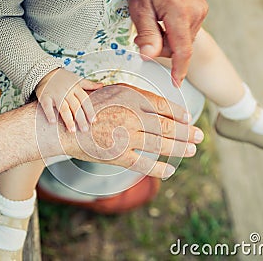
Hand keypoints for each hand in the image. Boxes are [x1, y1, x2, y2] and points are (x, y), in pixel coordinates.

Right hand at [35, 68, 102, 132]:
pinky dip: (49, 113)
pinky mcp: (45, 96)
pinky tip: (53, 122)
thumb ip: (89, 84)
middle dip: (80, 118)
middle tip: (85, 130)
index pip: (85, 100)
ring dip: (68, 119)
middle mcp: (67, 91)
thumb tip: (102, 85)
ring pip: (63, 108)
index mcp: (76, 87)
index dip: (89, 110)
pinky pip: (47, 106)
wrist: (44, 71)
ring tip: (72, 130)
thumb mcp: (77, 79)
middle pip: (75, 106)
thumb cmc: (63, 78)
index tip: (94, 121)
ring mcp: (56, 94)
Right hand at [36, 84, 203, 178]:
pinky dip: (159, 169)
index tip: (189, 119)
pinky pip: (144, 164)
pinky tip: (170, 171)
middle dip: (186, 132)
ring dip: (179, 148)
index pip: (163, 105)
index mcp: (130, 96)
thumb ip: (136, 95)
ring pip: (160, 144)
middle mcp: (131, 115)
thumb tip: (159, 103)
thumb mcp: (112, 91)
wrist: (63, 127)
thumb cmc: (88, 107)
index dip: (179, 113)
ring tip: (191, 149)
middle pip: (167, 125)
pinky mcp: (118, 156)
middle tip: (199, 136)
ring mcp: (125, 136)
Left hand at [128, 0, 207, 85]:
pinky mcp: (200, 10)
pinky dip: (174, 32)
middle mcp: (195, 13)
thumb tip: (149, 56)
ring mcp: (200, 11)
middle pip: (180, 47)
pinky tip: (164, 21)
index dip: (178, 70)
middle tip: (145, 35)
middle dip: (162, 48)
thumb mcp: (140, 9)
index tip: (176, 83)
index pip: (182, 50)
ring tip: (155, 23)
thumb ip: (146, 34)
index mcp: (180, 13)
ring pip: (183, 41)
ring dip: (168, 40)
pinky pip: (187, 31)